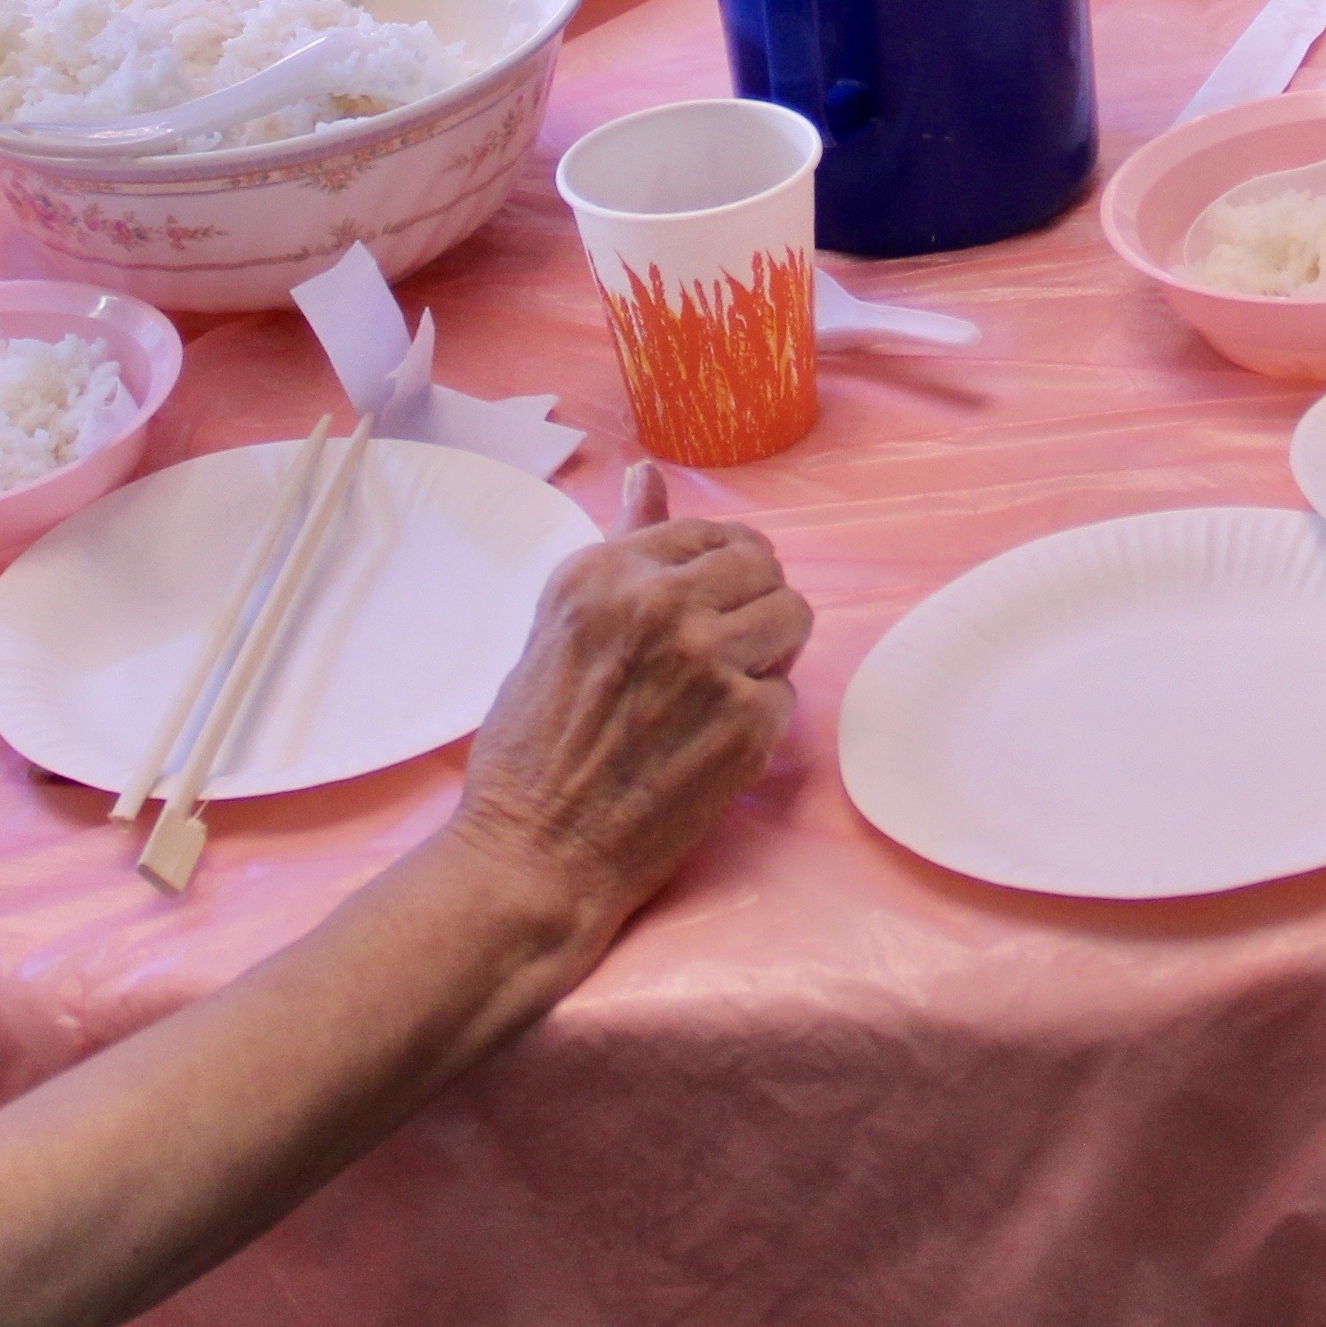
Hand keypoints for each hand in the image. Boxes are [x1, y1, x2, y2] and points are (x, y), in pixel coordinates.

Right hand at [444, 517, 806, 936]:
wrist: (536, 854)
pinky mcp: (747, 723)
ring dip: (769, 651)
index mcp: (606, 573)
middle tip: (722, 650)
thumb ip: (620, 546)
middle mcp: (661, 605)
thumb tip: (648, 472)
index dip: (719, 571)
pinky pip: (787, 692)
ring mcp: (709, 662)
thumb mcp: (561, 625)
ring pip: (793, 616)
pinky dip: (761, 717)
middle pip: (762, 565)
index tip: (706, 606)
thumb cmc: (532, 747)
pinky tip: (712, 741)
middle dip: (752, 602)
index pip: (710, 534)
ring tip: (724, 688)